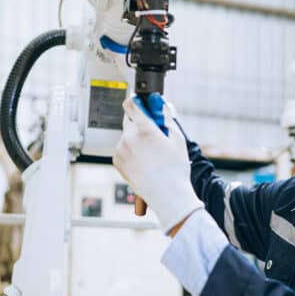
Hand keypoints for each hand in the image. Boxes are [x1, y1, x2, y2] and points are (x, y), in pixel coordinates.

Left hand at [113, 94, 202, 232]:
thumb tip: (163, 109)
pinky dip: (130, 151)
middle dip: (139, 122)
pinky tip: (144, 161)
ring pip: (126, 136)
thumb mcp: (177, 140)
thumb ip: (167, 120)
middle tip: (152, 131)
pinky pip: (122, 149)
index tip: (140, 103)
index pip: (131, 104)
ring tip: (150, 153)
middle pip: (129, 119)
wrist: (166, 194)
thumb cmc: (174, 170)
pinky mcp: (117, 161)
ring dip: (135, 138)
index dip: (136, 102)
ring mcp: (121, 149)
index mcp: (144, 128)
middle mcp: (128, 137)